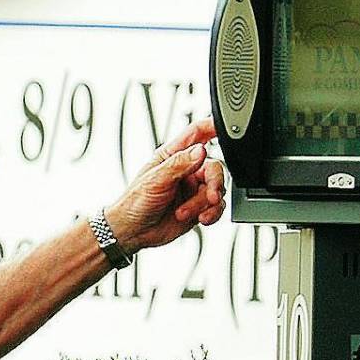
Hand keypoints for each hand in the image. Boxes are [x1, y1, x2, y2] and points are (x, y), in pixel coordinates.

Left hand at [105, 117, 226, 252]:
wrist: (133, 232)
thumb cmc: (135, 202)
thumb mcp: (156, 180)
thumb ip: (179, 164)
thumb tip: (201, 150)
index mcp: (173, 156)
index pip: (197, 133)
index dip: (213, 126)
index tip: (227, 129)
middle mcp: (186, 170)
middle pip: (214, 167)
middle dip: (214, 183)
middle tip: (210, 196)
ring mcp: (193, 189)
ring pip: (216, 190)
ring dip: (204, 204)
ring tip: (185, 212)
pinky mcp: (198, 208)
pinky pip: (216, 207)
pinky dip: (212, 214)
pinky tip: (200, 218)